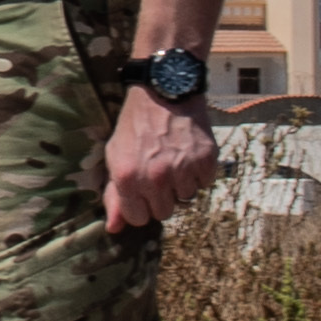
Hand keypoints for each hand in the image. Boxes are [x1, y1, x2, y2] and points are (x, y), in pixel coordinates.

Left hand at [102, 82, 216, 233]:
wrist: (164, 91)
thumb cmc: (135, 125)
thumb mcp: (115, 156)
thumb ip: (114, 195)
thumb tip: (114, 229)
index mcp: (128, 178)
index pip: (138, 219)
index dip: (140, 206)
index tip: (142, 192)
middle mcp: (156, 177)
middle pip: (164, 213)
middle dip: (160, 198)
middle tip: (159, 173)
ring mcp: (182, 170)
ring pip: (186, 199)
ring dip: (181, 184)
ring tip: (173, 159)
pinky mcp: (206, 160)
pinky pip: (204, 184)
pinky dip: (198, 173)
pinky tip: (188, 154)